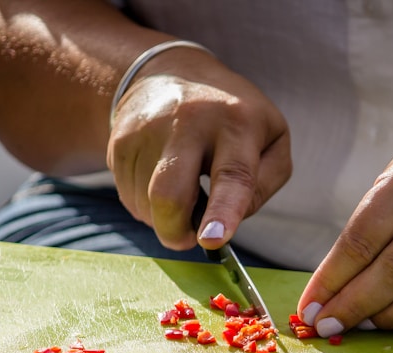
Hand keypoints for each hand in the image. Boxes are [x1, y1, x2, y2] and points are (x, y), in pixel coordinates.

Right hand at [106, 49, 290, 250]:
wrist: (172, 72)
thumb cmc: (233, 118)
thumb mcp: (272, 140)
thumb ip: (264, 184)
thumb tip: (230, 220)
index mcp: (237, 123)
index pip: (231, 175)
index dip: (222, 212)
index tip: (212, 240)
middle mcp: (188, 121)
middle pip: (169, 196)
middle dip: (175, 232)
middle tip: (187, 238)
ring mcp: (147, 130)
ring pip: (146, 205)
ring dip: (163, 217)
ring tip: (181, 190)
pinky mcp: (120, 141)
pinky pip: (129, 198)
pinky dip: (147, 205)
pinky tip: (161, 181)